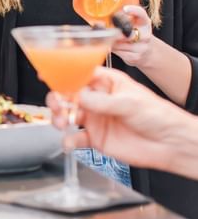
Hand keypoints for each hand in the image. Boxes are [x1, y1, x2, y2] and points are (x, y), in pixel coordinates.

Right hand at [46, 66, 186, 172]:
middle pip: (68, 95)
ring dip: (59, 118)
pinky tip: (68, 143)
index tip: (47, 75)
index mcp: (107, 83)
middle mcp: (97, 99)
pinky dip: (68, 141)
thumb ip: (102, 102)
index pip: (80, 74)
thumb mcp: (129, 103)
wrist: (171, 144)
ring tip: (62, 123)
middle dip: (57, 99)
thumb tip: (78, 98)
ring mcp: (95, 118)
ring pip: (68, 115)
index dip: (62, 74)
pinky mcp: (95, 138)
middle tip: (56, 104)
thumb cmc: (158, 116)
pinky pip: (75, 138)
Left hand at [111, 4, 153, 66]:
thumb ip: (120, 20)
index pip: (142, 14)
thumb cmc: (134, 35)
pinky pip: (119, 52)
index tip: (125, 9)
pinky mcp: (136, 57)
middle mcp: (146, 34)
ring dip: (111, 42)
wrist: (147, 53)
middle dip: (116, 33)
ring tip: (111, 39)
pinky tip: (114, 47)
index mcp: (144, 23)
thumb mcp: (132, 25)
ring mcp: (142, 47)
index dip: (134, 10)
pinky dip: (113, 49)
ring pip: (120, 44)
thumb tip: (99, 22)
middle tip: (108, 31)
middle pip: (128, 33)